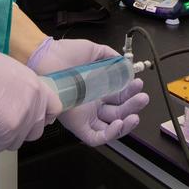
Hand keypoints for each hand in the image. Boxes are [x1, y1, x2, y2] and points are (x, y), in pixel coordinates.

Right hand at [0, 45, 61, 151]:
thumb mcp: (10, 71)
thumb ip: (19, 88)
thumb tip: (12, 100)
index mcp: (36, 86)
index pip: (54, 109)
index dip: (43, 118)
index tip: (31, 121)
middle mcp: (35, 103)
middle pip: (35, 131)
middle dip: (18, 131)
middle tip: (1, 125)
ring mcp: (24, 118)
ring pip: (16, 141)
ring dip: (1, 138)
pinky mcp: (9, 131)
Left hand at [27, 37, 148, 145]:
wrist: (46, 58)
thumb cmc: (65, 54)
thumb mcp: (93, 51)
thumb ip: (112, 58)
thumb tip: (126, 65)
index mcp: (98, 88)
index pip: (120, 96)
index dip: (131, 93)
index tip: (138, 84)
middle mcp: (93, 103)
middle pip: (119, 112)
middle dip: (133, 106)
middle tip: (142, 98)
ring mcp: (86, 115)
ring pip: (110, 127)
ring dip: (126, 124)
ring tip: (135, 115)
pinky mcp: (78, 125)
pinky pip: (95, 137)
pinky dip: (109, 134)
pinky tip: (118, 124)